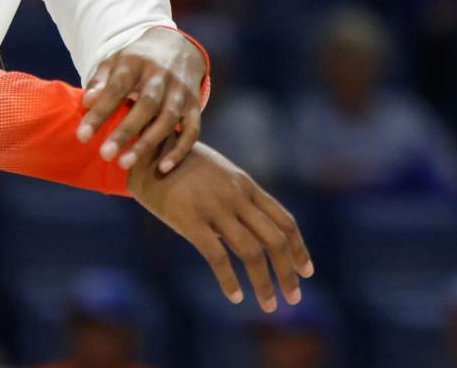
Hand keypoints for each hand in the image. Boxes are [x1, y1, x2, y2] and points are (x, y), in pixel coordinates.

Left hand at [78, 27, 205, 174]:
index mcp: (137, 63)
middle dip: (126, 131)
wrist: (177, 47)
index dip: (101, 111)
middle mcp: (162, 75)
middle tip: (105, 154)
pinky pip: (192, 130)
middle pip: (147, 104)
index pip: (118, 87)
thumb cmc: (136, 62)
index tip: (82, 136)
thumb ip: (100, 81)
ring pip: (169, 118)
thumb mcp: (115, 62)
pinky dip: (180, 150)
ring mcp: (181, 90)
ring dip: (148, 142)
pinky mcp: (195, 104)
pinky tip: (163, 167)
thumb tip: (87, 102)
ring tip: (125, 163)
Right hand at [130, 143, 313, 310]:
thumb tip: (254, 228)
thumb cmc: (184, 167)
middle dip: (288, 272)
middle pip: (275, 240)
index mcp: (248, 187)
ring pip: (252, 251)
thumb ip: (239, 199)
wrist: (150, 151)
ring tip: (270, 306)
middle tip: (294, 298)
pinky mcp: (190, 220)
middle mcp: (237, 197)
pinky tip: (235, 296)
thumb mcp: (221, 175)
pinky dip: (229, 280)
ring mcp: (215, 208)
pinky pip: (217, 256)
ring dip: (264, 283)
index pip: (285, 221)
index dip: (299, 248)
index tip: (307, 271)